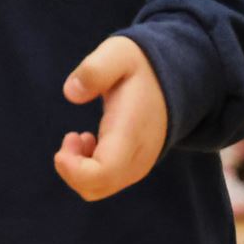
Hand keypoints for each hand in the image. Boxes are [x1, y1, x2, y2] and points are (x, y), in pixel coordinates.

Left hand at [55, 36, 168, 201]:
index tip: (69, 138)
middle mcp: (136, 157)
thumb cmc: (139, 67)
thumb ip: (95, 70)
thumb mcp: (118, 54)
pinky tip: (89, 141)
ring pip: (96, 189)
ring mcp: (136, 166)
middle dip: (70, 166)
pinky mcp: (133, 167)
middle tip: (72, 135)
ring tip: (80, 136)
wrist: (174, 81)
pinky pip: (104, 183)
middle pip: (94, 188)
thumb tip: (70, 93)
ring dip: (77, 167)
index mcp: (130, 132)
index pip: (103, 173)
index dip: (74, 168)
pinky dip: (86, 169)